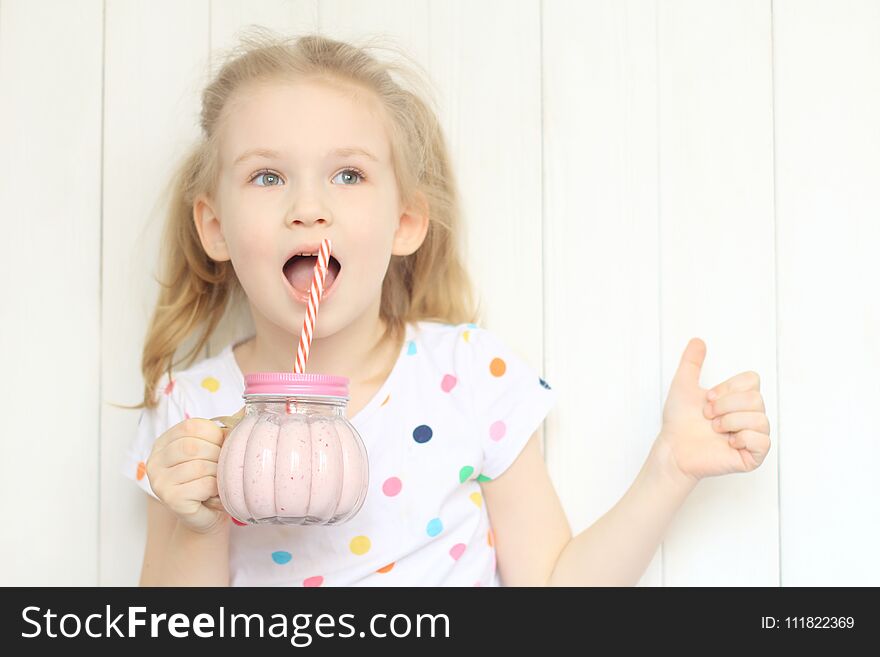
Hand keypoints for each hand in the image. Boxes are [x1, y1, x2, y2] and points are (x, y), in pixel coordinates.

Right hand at [145, 415, 234, 533]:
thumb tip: (249, 407)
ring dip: (218, 473)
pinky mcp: (170, 499)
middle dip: (218, 455)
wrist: (206, 515)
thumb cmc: (210, 479)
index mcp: (164, 442)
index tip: (222, 446)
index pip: (191, 426)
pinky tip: (214, 493)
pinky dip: (217, 488)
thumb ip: (226, 427)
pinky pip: (203, 485)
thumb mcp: (215, 449)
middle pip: (193, 446)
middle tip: (223, 466)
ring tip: (219, 480)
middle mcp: (155, 460)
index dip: (215, 434)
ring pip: (200, 466)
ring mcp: (159, 481)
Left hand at [655, 338, 770, 483]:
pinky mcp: (753, 456)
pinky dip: (742, 438)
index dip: (727, 388)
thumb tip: (697, 340)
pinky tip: (728, 442)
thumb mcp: (683, 385)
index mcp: (738, 399)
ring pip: (760, 418)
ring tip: (714, 429)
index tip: (707, 398)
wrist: (673, 447)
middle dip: (725, 405)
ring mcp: (753, 436)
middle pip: (756, 398)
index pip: (752, 380)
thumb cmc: (679, 421)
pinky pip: (763, 441)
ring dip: (730, 421)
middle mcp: (749, 416)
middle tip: (708, 416)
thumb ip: (691, 362)